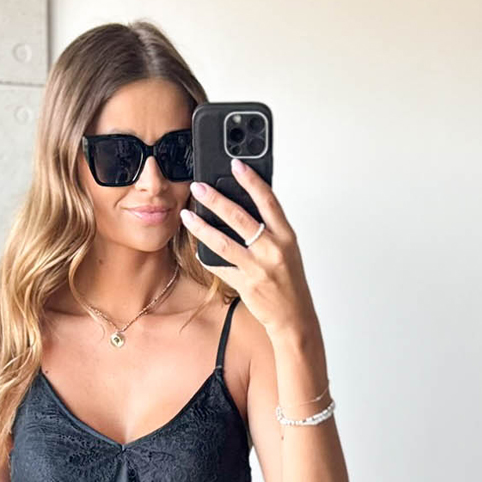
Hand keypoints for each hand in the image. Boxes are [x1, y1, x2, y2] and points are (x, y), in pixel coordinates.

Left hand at [180, 158, 315, 337]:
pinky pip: (220, 267)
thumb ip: (271, 229)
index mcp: (286, 236)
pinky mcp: (245, 284)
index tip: (236, 165)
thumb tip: (248, 205)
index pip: (268, 200)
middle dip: (216, 199)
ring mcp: (258, 268)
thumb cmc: (290, 281)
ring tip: (187, 215)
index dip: (251, 180)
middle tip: (199, 187)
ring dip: (201, 227)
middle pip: (239, 217)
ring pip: (223, 242)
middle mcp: (272, 249)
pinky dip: (207, 257)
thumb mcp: (288, 250)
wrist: (294, 316)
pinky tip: (198, 248)